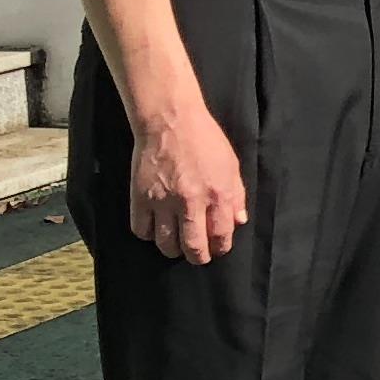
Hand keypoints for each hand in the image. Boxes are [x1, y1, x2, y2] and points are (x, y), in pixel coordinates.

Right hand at [127, 93, 246, 264]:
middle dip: (198, 257)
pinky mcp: (140, 198)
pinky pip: (142, 231)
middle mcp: (191, 202)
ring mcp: (163, 202)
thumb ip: (236, 196)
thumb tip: (238, 221)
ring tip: (176, 243)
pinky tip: (156, 228)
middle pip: (193, 247)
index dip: (220, 247)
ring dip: (173, 249)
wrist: (170, 122)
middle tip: (198, 255)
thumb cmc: (204, 140)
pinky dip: (149, 234)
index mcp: (218, 194)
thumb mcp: (231, 165)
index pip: (221, 235)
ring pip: (166, 244)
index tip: (218, 249)